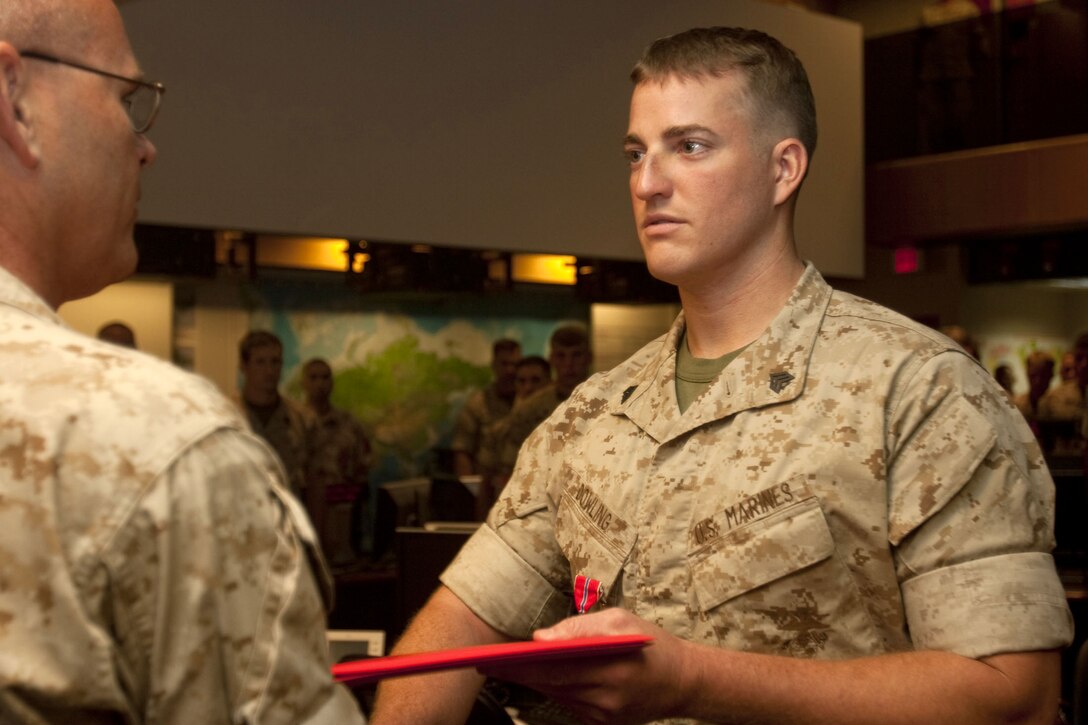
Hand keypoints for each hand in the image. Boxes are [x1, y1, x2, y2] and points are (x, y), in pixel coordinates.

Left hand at [479, 609, 693, 723]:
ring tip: (504, 668)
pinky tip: (537, 678)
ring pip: (557, 696)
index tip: (496, 658)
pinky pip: (570, 705)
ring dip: (532, 682)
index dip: (521, 665)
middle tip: (487, 664)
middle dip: (518, 674)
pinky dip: (554, 690)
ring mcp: (605, 715)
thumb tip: (541, 637)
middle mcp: (606, 697)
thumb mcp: (620, 621)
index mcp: (610, 668)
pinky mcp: (605, 723)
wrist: (684, 681)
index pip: (554, 668)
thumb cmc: (651, 645)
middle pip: (550, 685)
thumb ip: (579, 627)